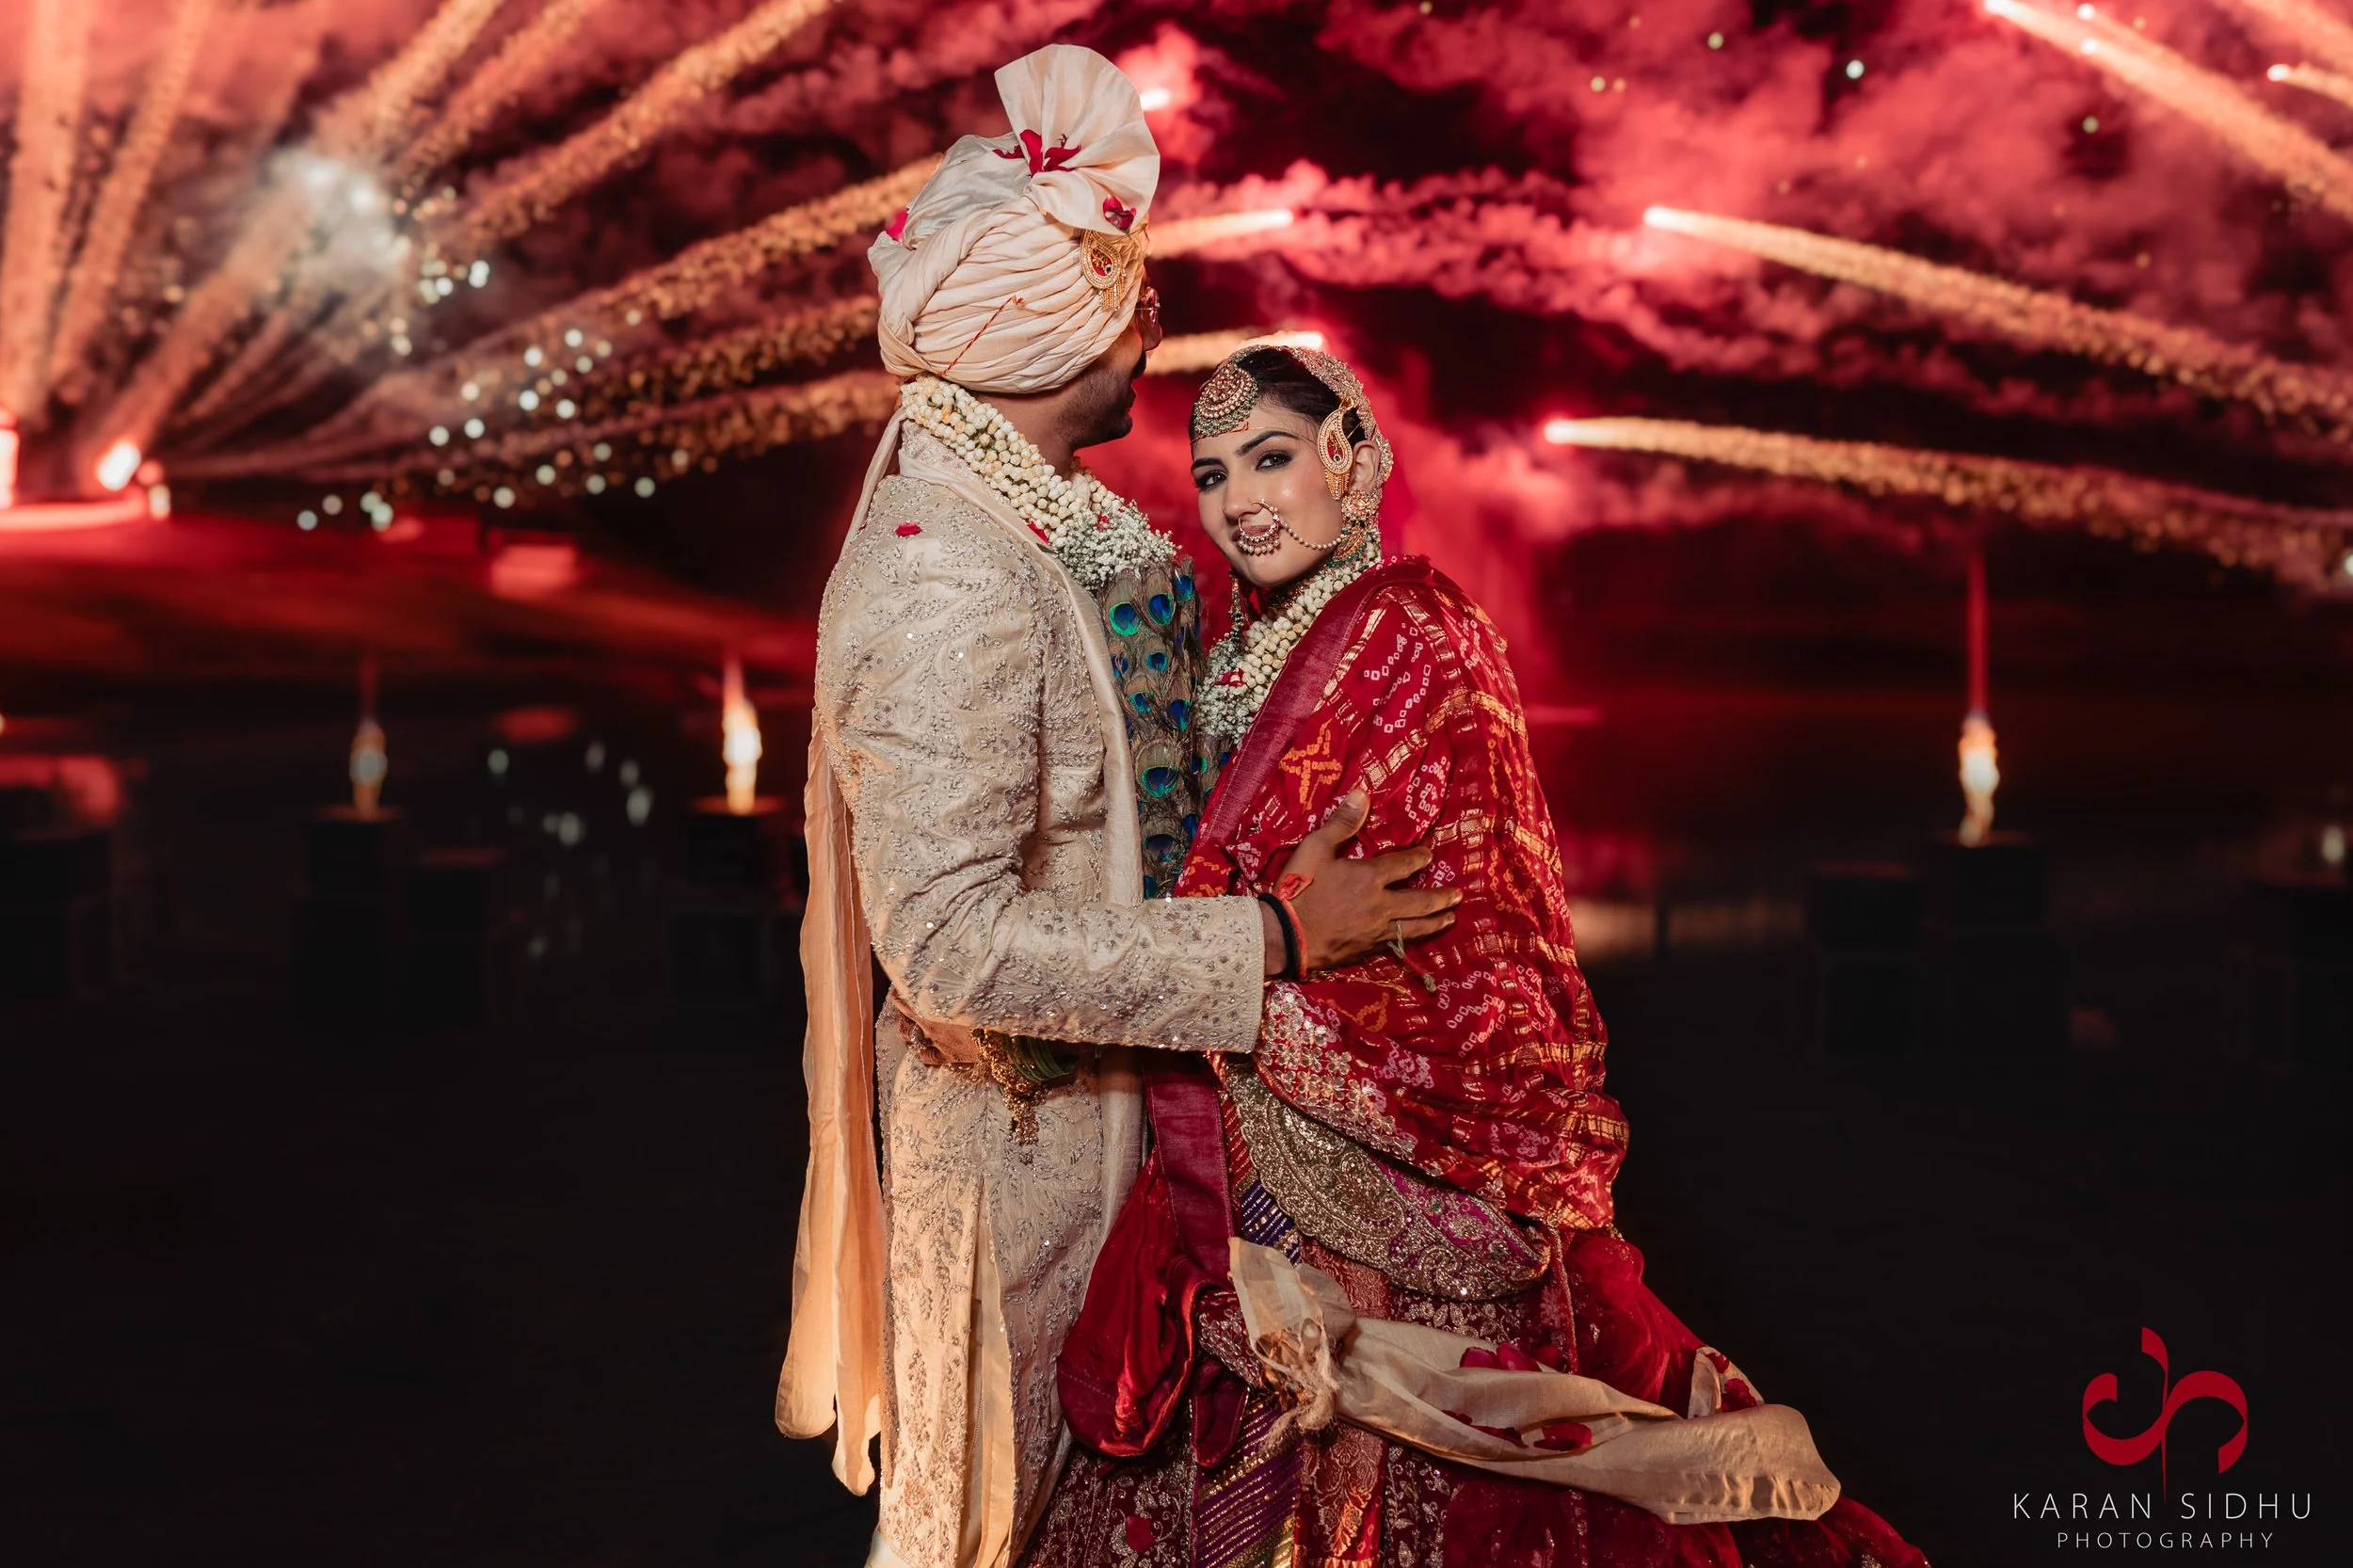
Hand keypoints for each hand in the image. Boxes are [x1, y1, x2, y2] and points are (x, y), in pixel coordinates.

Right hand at [1272, 790, 1457, 974]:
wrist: (1284, 936)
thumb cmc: (1299, 888)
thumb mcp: (1315, 848)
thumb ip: (1341, 823)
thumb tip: (1362, 793)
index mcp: (1370, 877)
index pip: (1404, 865)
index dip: (1419, 858)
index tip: (1430, 855)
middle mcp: (1381, 905)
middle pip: (1420, 901)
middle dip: (1441, 897)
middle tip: (1458, 895)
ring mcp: (1376, 931)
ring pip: (1415, 927)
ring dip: (1435, 921)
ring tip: (1450, 918)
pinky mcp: (1366, 950)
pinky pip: (1396, 944)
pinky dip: (1411, 940)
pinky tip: (1415, 939)